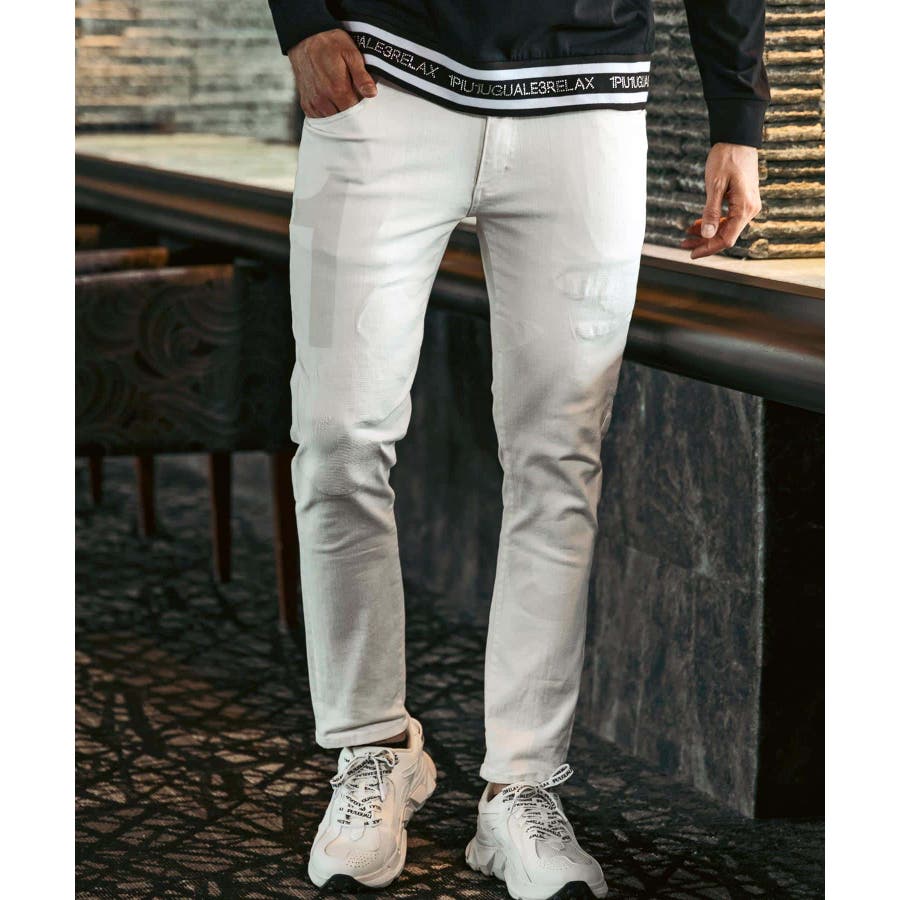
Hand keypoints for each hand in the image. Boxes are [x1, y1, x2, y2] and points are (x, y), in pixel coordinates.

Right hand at [287, 29, 376, 118]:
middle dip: (352, 115)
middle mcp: (323, 99)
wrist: (304, 38)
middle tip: (355, 102)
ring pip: (332, 121)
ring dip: (339, 115)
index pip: (355, 113)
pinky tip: (332, 104)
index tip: (365, 103)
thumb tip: (372, 94)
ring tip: (343, 101)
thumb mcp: (350, 54)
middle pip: (344, 119)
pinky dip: (327, 115)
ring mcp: (313, 103)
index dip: (362, 110)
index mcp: (337, 89)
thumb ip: (361, 76)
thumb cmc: (329, 44)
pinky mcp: (306, 104)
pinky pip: (319, 119)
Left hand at [680, 143, 761, 258]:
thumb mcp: (715, 185)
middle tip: (683, 244)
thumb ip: (711, 212)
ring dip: (707, 233)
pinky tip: (698, 223)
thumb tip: (708, 235)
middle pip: (726, 235)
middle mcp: (750, 209)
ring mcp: (748, 205)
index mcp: (745, 208)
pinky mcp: (744, 200)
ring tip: (687, 233)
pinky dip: (713, 222)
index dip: (708, 249)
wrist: (738, 138)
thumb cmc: (727, 158)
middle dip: (704, 242)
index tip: (691, 254)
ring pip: (726, 228)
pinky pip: (728, 218)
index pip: (726, 239)